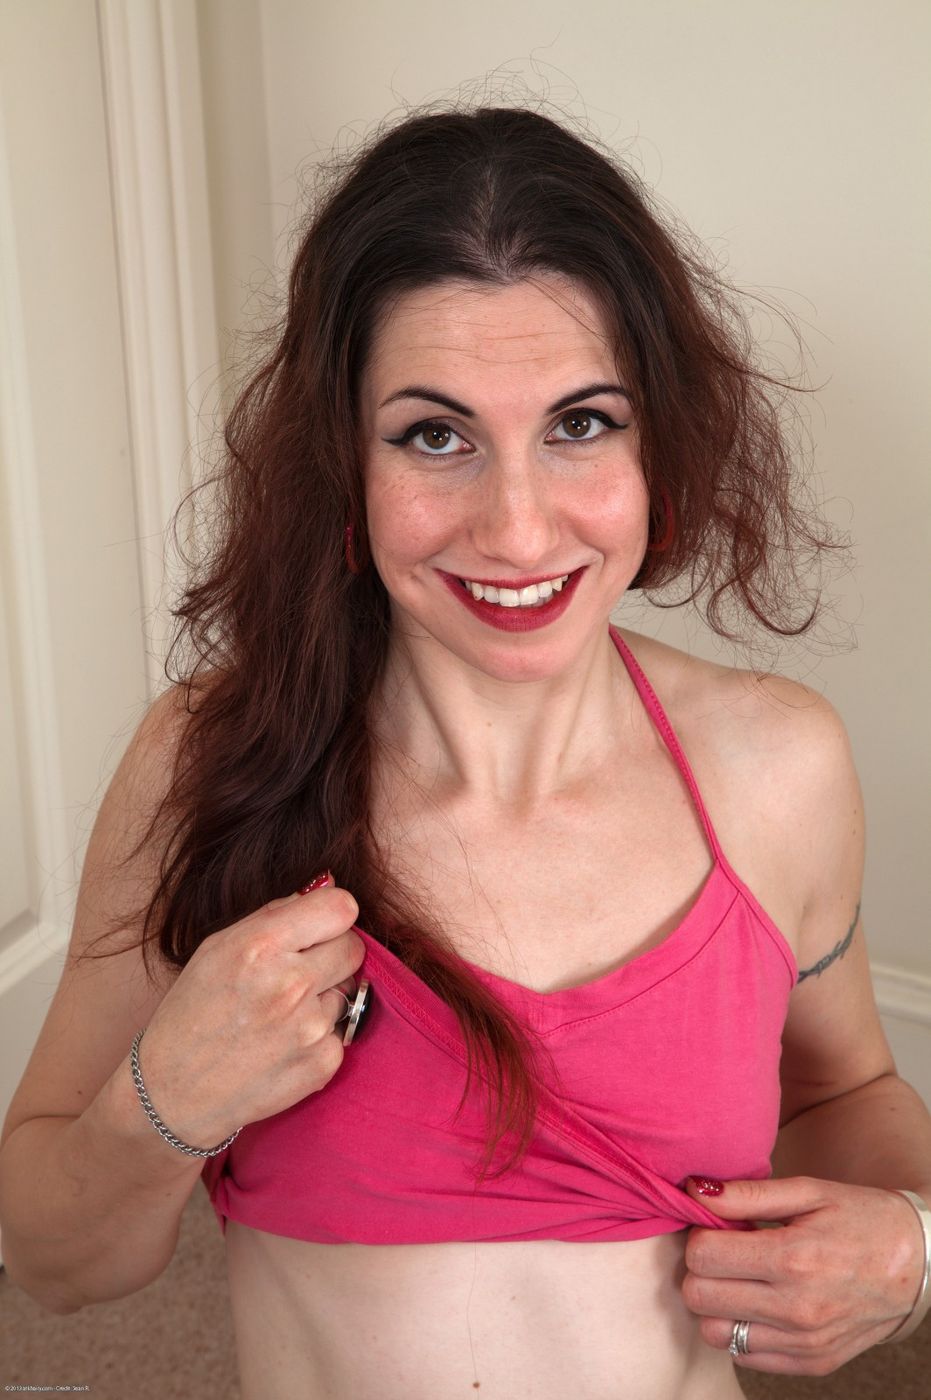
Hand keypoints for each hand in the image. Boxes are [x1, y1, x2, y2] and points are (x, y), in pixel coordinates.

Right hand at [136, 873, 364, 1146]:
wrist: (172, 1092)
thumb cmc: (193, 1011)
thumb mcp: (217, 947)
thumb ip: (275, 915)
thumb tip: (325, 889)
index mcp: (261, 946)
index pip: (342, 908)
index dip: (332, 916)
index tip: (319, 927)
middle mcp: (290, 985)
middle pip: (354, 948)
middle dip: (332, 954)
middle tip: (298, 972)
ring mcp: (310, 1029)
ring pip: (348, 991)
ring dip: (323, 997)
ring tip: (281, 1014)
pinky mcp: (323, 1064)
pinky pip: (342, 1032)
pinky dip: (320, 1036)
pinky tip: (285, 1043)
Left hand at [680, 1174, 925, 1375]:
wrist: (919, 1264)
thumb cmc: (861, 1218)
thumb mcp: (809, 1192)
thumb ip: (748, 1194)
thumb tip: (695, 1191)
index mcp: (793, 1258)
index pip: (703, 1256)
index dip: (699, 1236)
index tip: (716, 1227)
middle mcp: (797, 1309)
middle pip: (699, 1297)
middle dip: (700, 1270)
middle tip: (724, 1252)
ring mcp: (804, 1342)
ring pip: (715, 1333)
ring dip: (716, 1304)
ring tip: (739, 1278)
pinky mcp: (813, 1363)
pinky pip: (745, 1356)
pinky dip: (740, 1329)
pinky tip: (759, 1302)